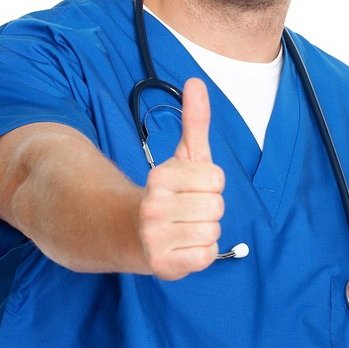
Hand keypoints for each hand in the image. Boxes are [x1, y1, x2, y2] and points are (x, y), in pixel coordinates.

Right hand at [138, 78, 224, 279]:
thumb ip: (194, 121)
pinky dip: (202, 253)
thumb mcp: (184, 156)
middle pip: (217, 207)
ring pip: (213, 231)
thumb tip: (196, 82)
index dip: (211, 184)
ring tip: (186, 227)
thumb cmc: (169, 193)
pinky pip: (207, 256)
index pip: (217, 180)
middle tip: (189, 211)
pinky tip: (184, 246)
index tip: (193, 188)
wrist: (132, 233)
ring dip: (206, 231)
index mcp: (160, 178)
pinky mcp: (163, 265)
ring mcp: (155, 238)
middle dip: (209, 209)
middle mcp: (153, 207)